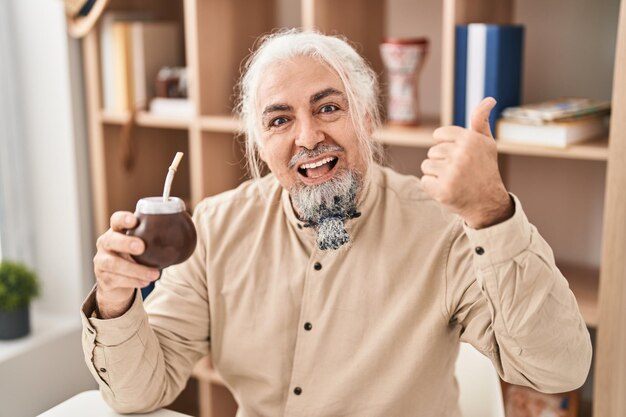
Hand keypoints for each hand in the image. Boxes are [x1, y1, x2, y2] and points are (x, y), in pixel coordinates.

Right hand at [93, 211, 160, 317]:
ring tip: (154, 274)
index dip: (123, 219)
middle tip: (142, 247)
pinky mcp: (104, 279)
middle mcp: (105, 244)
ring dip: (135, 269)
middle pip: (110, 240)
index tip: (134, 221)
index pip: (115, 220)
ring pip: (113, 264)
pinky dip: (133, 281)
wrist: (116, 283)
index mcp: (116, 231)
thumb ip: (155, 237)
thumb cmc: (133, 257)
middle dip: (126, 243)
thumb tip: (185, 227)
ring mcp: (101, 262)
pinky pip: (117, 280)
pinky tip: (145, 282)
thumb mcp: (142, 245)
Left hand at [420, 97, 512, 228]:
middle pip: (432, 151)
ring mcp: (451, 173)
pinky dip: (433, 187)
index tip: (460, 156)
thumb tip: (489, 99)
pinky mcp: (442, 190)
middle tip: (460, 172)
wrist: (488, 203)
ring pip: (426, 165)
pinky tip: (448, 190)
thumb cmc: (484, 169)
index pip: (439, 135)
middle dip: (442, 161)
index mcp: (470, 139)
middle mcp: (461, 154)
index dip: (447, 146)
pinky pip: (424, 181)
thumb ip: (481, 121)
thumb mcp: (486, 143)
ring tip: (454, 180)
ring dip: (436, 174)